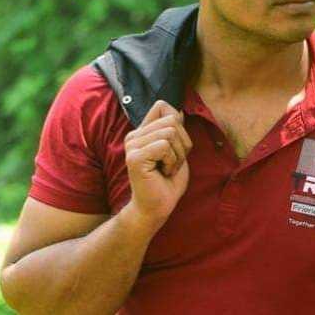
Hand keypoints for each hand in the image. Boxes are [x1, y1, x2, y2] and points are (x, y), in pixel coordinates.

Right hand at [123, 100, 192, 231]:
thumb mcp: (177, 150)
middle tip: (171, 163)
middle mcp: (134, 136)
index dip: (178, 124)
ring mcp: (132, 146)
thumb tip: (178, 111)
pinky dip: (172, 162)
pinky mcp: (135, 157)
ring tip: (167, 169)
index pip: (162, 106)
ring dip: (177, 155)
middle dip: (182, 144)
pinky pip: (165, 146)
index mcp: (142, 132)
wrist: (157, 208)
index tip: (173, 147)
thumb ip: (175, 131)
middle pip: (172, 120)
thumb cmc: (168, 182)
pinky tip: (163, 173)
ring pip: (170, 133)